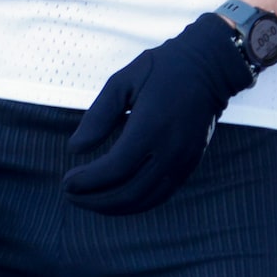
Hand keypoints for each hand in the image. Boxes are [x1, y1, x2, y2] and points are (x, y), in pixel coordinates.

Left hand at [60, 13, 253, 215]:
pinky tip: (113, 198)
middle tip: (70, 194)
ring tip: (87, 201)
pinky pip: (159, 195)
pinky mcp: (189, 166)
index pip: (115, 168)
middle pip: (129, 192)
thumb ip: (98, 116)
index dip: (88, 181)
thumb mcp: (122, 82)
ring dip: (112, 207)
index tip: (66, 181)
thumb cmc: (160, 70)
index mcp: (151, 127)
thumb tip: (74, 150)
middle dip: (94, 199)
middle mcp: (170, 150)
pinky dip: (133, 203)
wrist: (209, 70)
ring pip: (145, 200)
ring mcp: (183, 161)